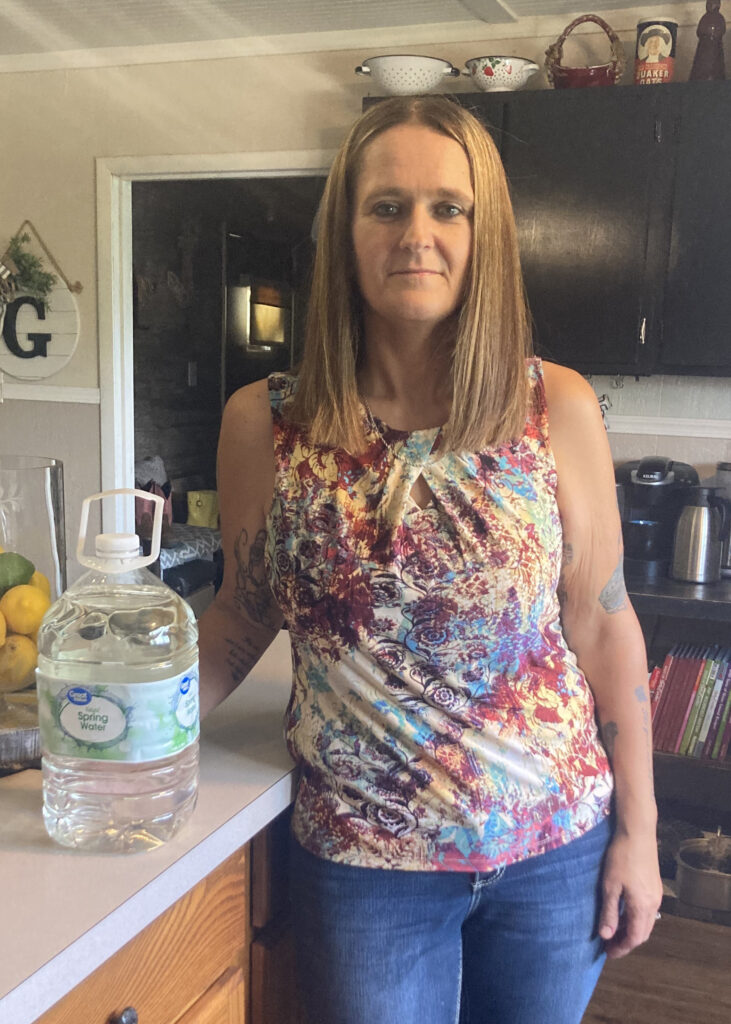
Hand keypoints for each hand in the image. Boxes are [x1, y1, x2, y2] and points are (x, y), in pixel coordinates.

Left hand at [598, 830, 662, 958]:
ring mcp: (656, 894)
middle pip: (642, 933)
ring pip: (646, 922)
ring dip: (631, 929)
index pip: (635, 938)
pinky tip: (623, 911)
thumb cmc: (621, 858)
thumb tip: (606, 936)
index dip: (622, 948)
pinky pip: (647, 910)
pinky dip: (635, 917)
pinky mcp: (654, 885)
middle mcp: (653, 904)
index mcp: (643, 906)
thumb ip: (609, 912)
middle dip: (626, 941)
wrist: (638, 833)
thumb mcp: (610, 886)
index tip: (607, 953)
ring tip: (613, 929)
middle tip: (609, 944)